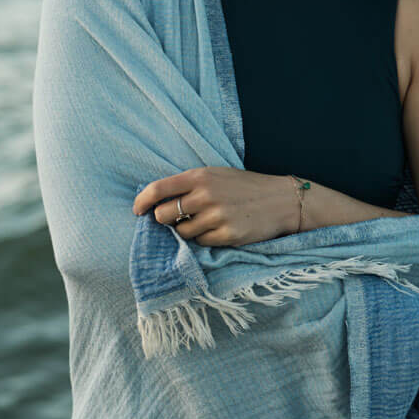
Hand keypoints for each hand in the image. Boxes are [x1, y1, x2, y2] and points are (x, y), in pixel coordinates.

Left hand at [132, 166, 297, 247]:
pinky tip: (219, 229)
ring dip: (187, 230)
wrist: (281, 199)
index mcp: (200, 176)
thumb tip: (157, 202)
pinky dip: (205, 239)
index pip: (158, 189)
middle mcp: (205, 195)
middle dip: (165, 220)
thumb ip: (189, 185)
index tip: (137, 210)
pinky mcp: (227, 235)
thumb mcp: (216, 175)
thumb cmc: (244, 186)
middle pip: (164, 215)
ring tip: (205, 222)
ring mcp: (217, 216)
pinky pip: (201, 243)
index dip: (142, 201)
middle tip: (175, 219)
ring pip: (182, 232)